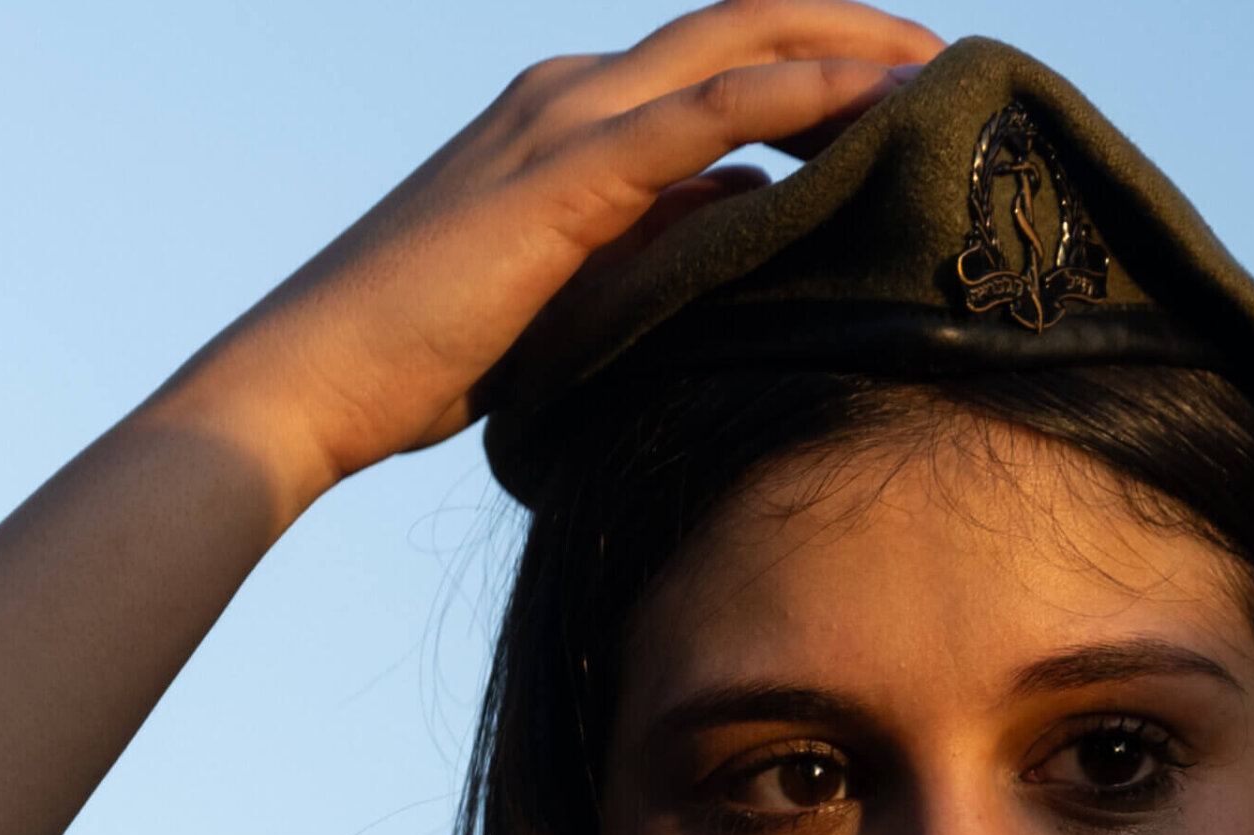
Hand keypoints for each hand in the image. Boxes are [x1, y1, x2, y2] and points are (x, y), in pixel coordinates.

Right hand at [138, 0, 942, 500]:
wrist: (315, 380)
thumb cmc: (428, 354)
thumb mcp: (570, 285)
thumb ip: (653, 234)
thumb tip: (746, 204)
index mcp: (562, 116)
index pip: (707, 61)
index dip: (805, 60)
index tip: (891, 90)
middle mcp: (566, 93)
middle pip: (736, 27)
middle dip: (845, 29)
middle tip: (938, 60)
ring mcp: (564, 120)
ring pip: (737, 48)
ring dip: (845, 47)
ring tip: (935, 74)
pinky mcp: (568, 172)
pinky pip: (711, 112)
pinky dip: (802, 93)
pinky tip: (876, 97)